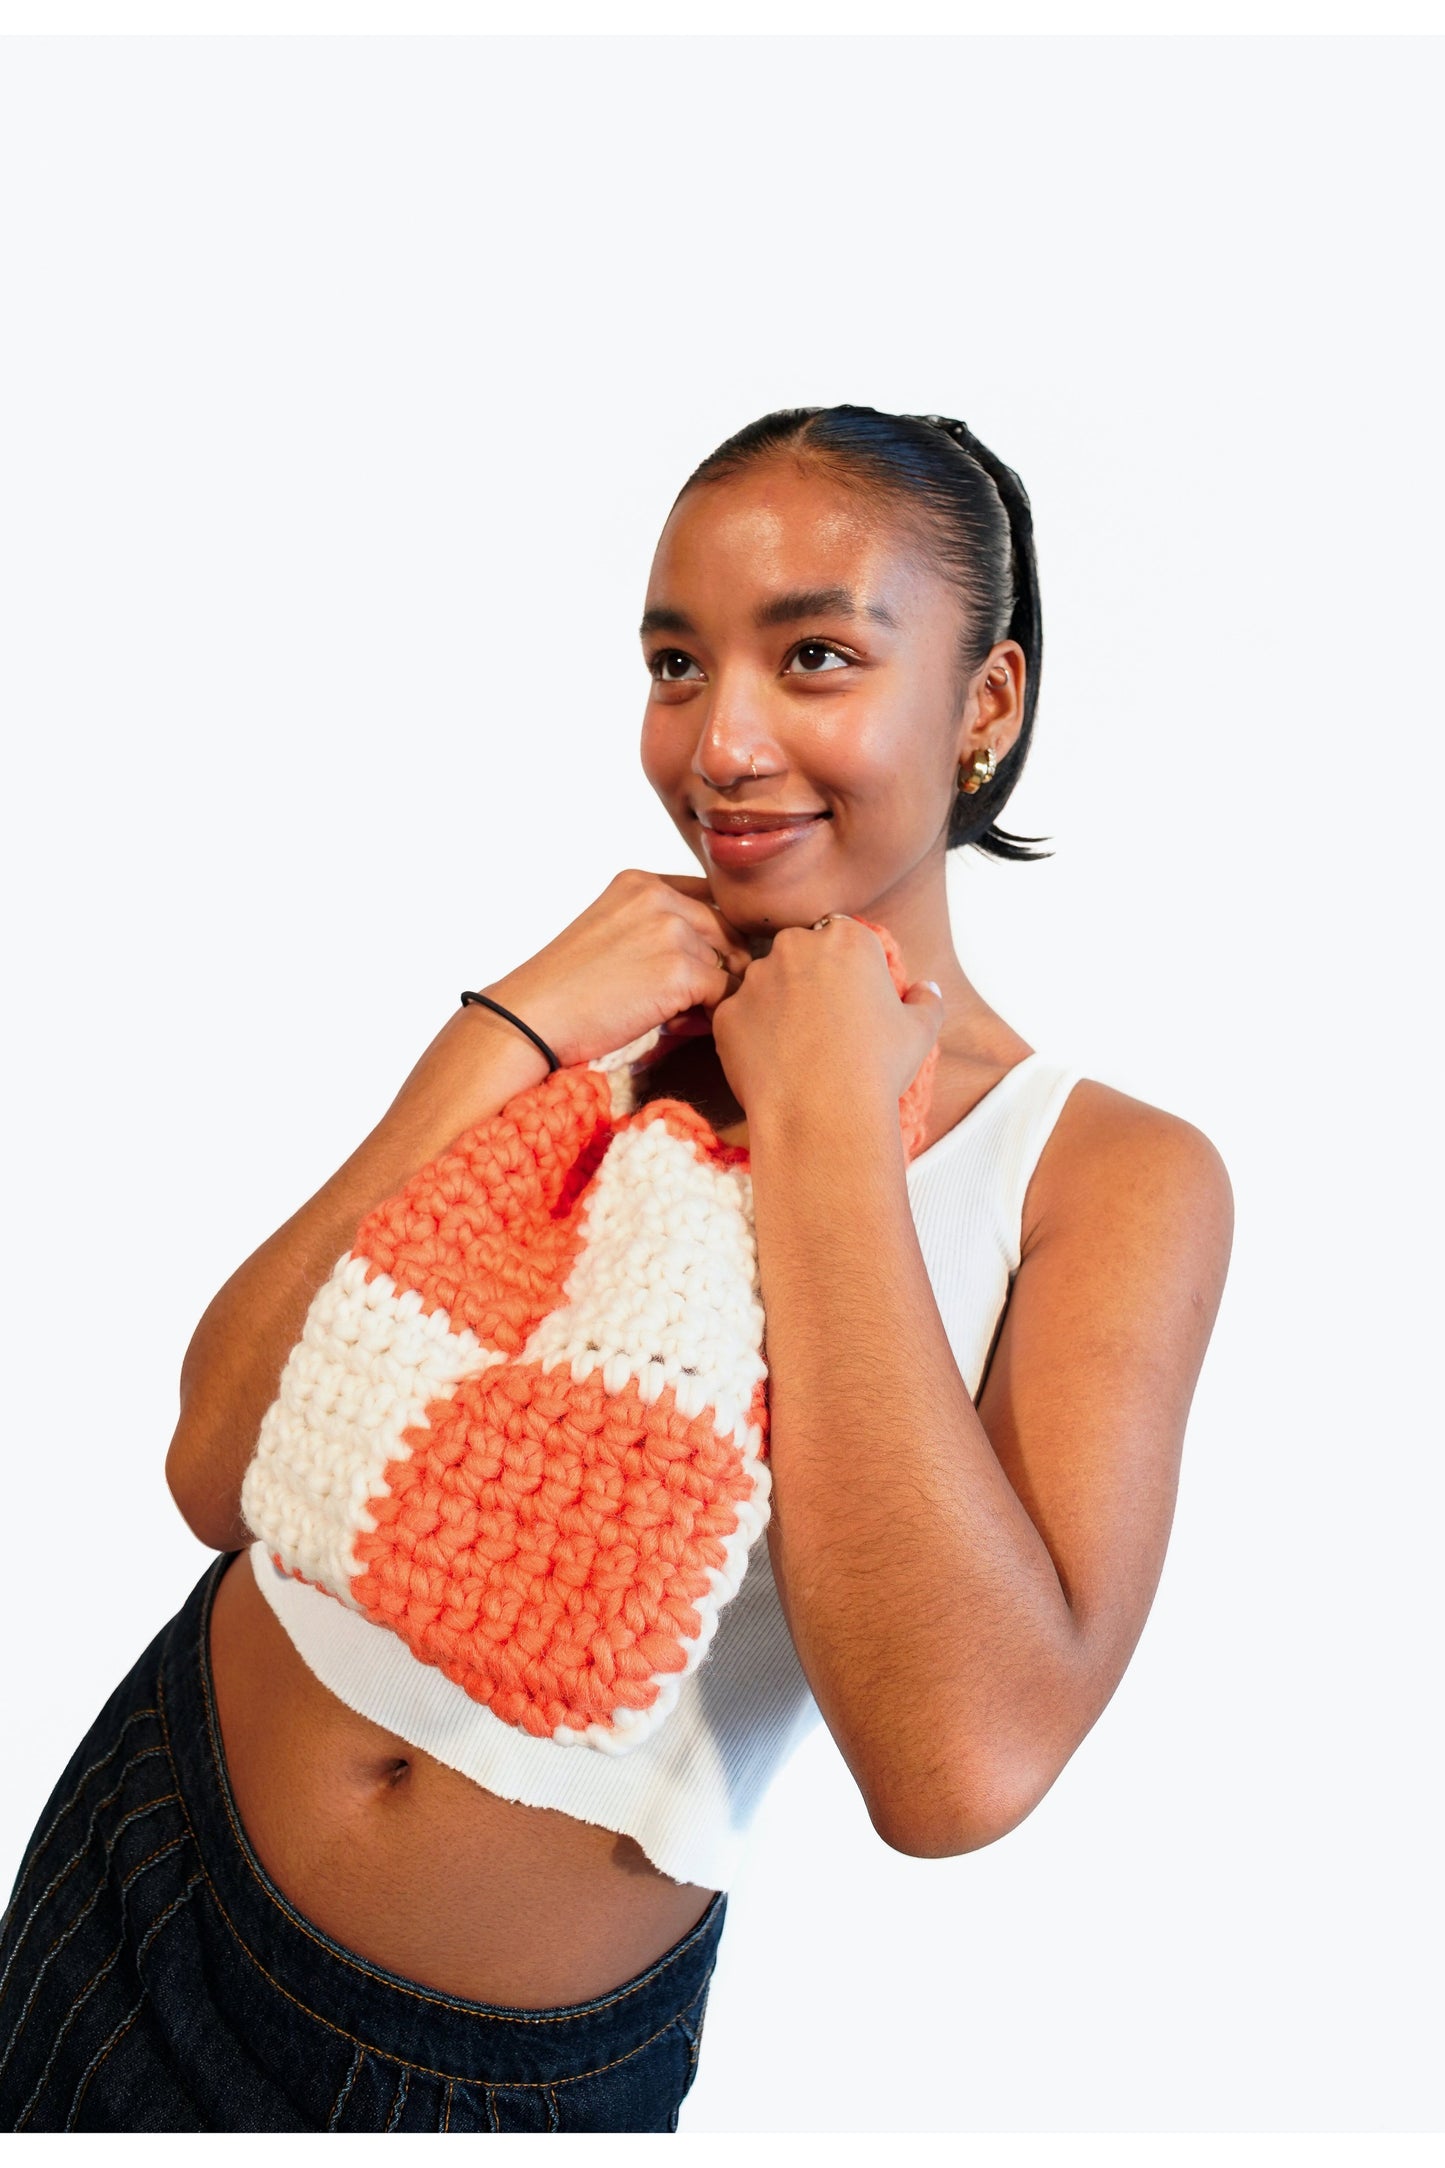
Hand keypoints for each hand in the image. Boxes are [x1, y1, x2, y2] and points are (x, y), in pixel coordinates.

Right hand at [477, 870, 752, 1071]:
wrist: (532, 1019)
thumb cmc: (566, 989)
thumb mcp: (610, 931)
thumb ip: (656, 925)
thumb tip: (720, 950)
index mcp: (640, 882)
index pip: (709, 898)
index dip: (712, 936)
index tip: (700, 963)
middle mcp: (659, 897)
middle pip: (727, 929)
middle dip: (720, 965)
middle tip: (689, 999)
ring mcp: (671, 931)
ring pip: (729, 963)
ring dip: (713, 993)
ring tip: (674, 1014)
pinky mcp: (680, 971)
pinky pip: (724, 994)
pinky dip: (708, 1015)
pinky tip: (673, 1025)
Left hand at [710, 915, 942, 1124]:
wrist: (822, 1113)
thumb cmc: (877, 1068)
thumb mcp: (920, 1032)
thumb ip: (927, 1000)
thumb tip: (926, 988)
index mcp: (847, 939)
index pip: (843, 938)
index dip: (847, 969)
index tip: (852, 1000)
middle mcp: (796, 946)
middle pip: (800, 952)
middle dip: (808, 978)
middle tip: (824, 1023)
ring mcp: (756, 977)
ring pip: (766, 983)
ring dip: (777, 1004)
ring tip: (797, 1048)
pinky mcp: (727, 1011)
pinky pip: (739, 1017)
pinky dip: (751, 1035)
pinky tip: (773, 1064)